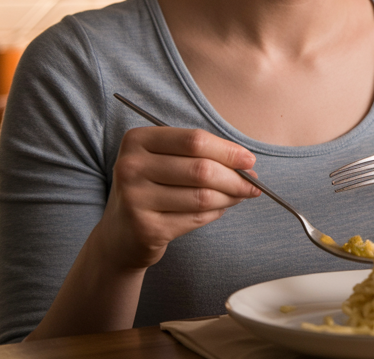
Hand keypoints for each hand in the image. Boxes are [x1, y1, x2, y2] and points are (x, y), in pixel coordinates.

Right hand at [97, 126, 260, 270]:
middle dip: (236, 177)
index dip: (228, 150)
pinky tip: (218, 210)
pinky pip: (196, 217)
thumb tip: (247, 164)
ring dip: (230, 197)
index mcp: (137, 140)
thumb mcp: (165, 161)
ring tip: (238, 196)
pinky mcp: (146, 228)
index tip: (249, 160)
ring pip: (202, 196)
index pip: (194, 140)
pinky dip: (215, 213)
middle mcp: (131, 167)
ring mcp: (135, 199)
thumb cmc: (152, 188)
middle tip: (253, 184)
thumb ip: (200, 155)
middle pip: (201, 169)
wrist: (120, 235)